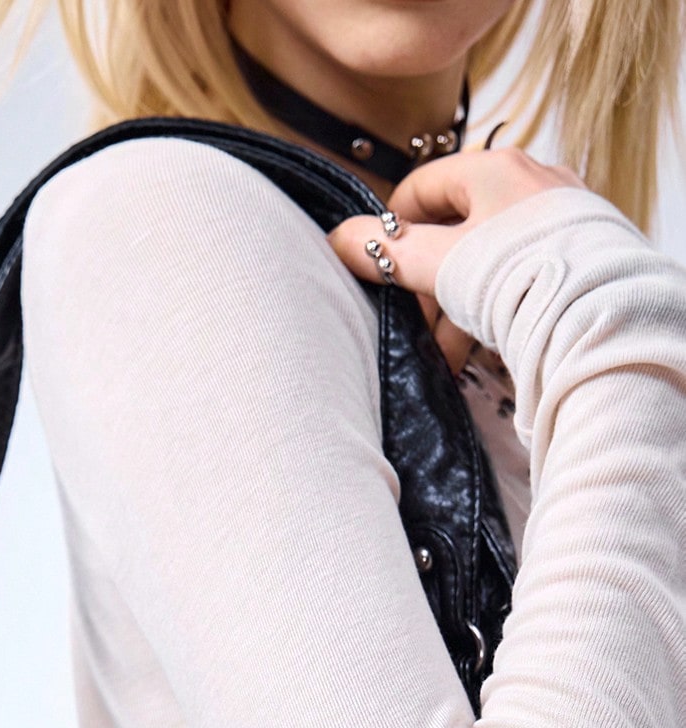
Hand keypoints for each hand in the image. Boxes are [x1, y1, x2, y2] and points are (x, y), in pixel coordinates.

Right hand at [328, 148, 586, 373]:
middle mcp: (529, 181)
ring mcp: (558, 215)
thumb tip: (336, 239)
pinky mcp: (578, 250)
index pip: (420, 189)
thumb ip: (385, 253)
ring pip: (486, 260)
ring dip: (458, 307)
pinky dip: (496, 308)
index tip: (385, 275)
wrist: (596, 312)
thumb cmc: (514, 276)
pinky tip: (484, 348)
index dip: (393, 234)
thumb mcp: (437, 264)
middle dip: (429, 286)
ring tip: (449, 353)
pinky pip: (520, 274)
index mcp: (492, 168)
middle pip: (454, 232)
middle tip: (419, 328)